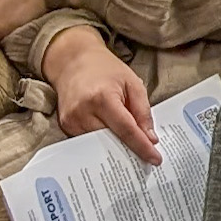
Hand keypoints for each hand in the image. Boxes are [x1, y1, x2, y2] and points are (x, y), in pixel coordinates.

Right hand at [44, 30, 159, 162]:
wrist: (72, 61)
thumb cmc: (105, 69)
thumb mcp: (133, 83)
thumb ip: (143, 111)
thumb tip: (150, 138)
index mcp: (103, 98)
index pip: (126, 130)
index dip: (142, 147)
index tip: (155, 159)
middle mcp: (83, 111)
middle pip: (111, 141)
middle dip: (129, 150)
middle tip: (146, 159)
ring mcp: (71, 120)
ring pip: (99, 145)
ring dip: (115, 148)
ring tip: (131, 150)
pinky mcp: (65, 125)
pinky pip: (87, 141)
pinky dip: (102, 143)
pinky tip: (113, 142)